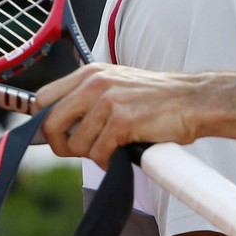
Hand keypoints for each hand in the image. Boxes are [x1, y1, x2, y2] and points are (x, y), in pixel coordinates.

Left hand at [36, 62, 195, 167]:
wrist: (193, 100)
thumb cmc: (157, 99)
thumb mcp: (116, 86)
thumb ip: (87, 99)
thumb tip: (57, 125)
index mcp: (90, 73)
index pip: (43, 99)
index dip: (45, 122)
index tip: (58, 134)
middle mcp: (94, 83)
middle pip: (50, 123)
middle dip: (61, 144)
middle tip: (81, 149)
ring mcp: (108, 101)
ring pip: (75, 143)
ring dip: (92, 154)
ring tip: (112, 147)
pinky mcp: (122, 121)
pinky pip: (99, 153)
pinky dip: (109, 161)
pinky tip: (123, 153)